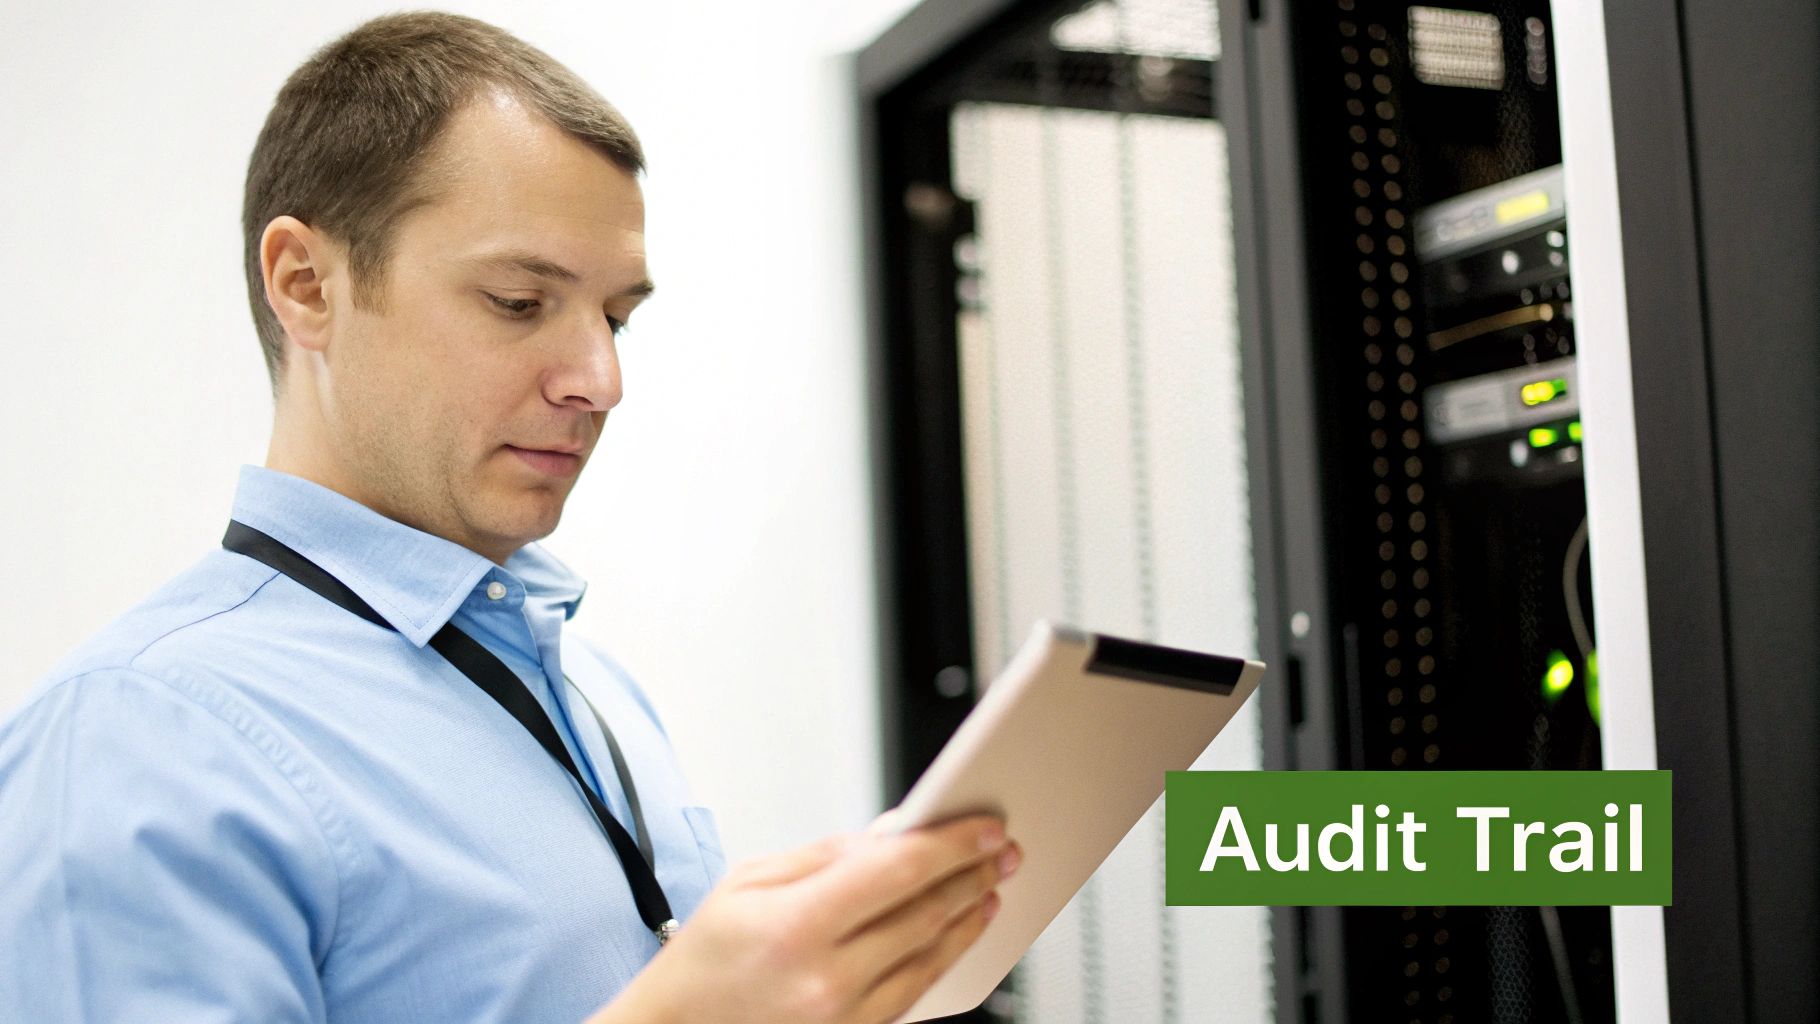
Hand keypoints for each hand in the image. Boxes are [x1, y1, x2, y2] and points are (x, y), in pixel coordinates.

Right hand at [589, 813, 1020, 1023]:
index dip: (950, 845)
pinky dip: (941, 960)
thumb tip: (893, 833)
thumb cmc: (704, 958)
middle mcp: (824, 980)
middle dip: (971, 876)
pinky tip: (957, 934)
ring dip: (967, 919)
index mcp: (796, 927)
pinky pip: (912, 996)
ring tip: (989, 887)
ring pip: (928, 960)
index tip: (985, 828)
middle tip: (1003, 850)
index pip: (896, 873)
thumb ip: (828, 855)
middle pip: (922, 916)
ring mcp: (841, 1018)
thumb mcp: (750, 881)